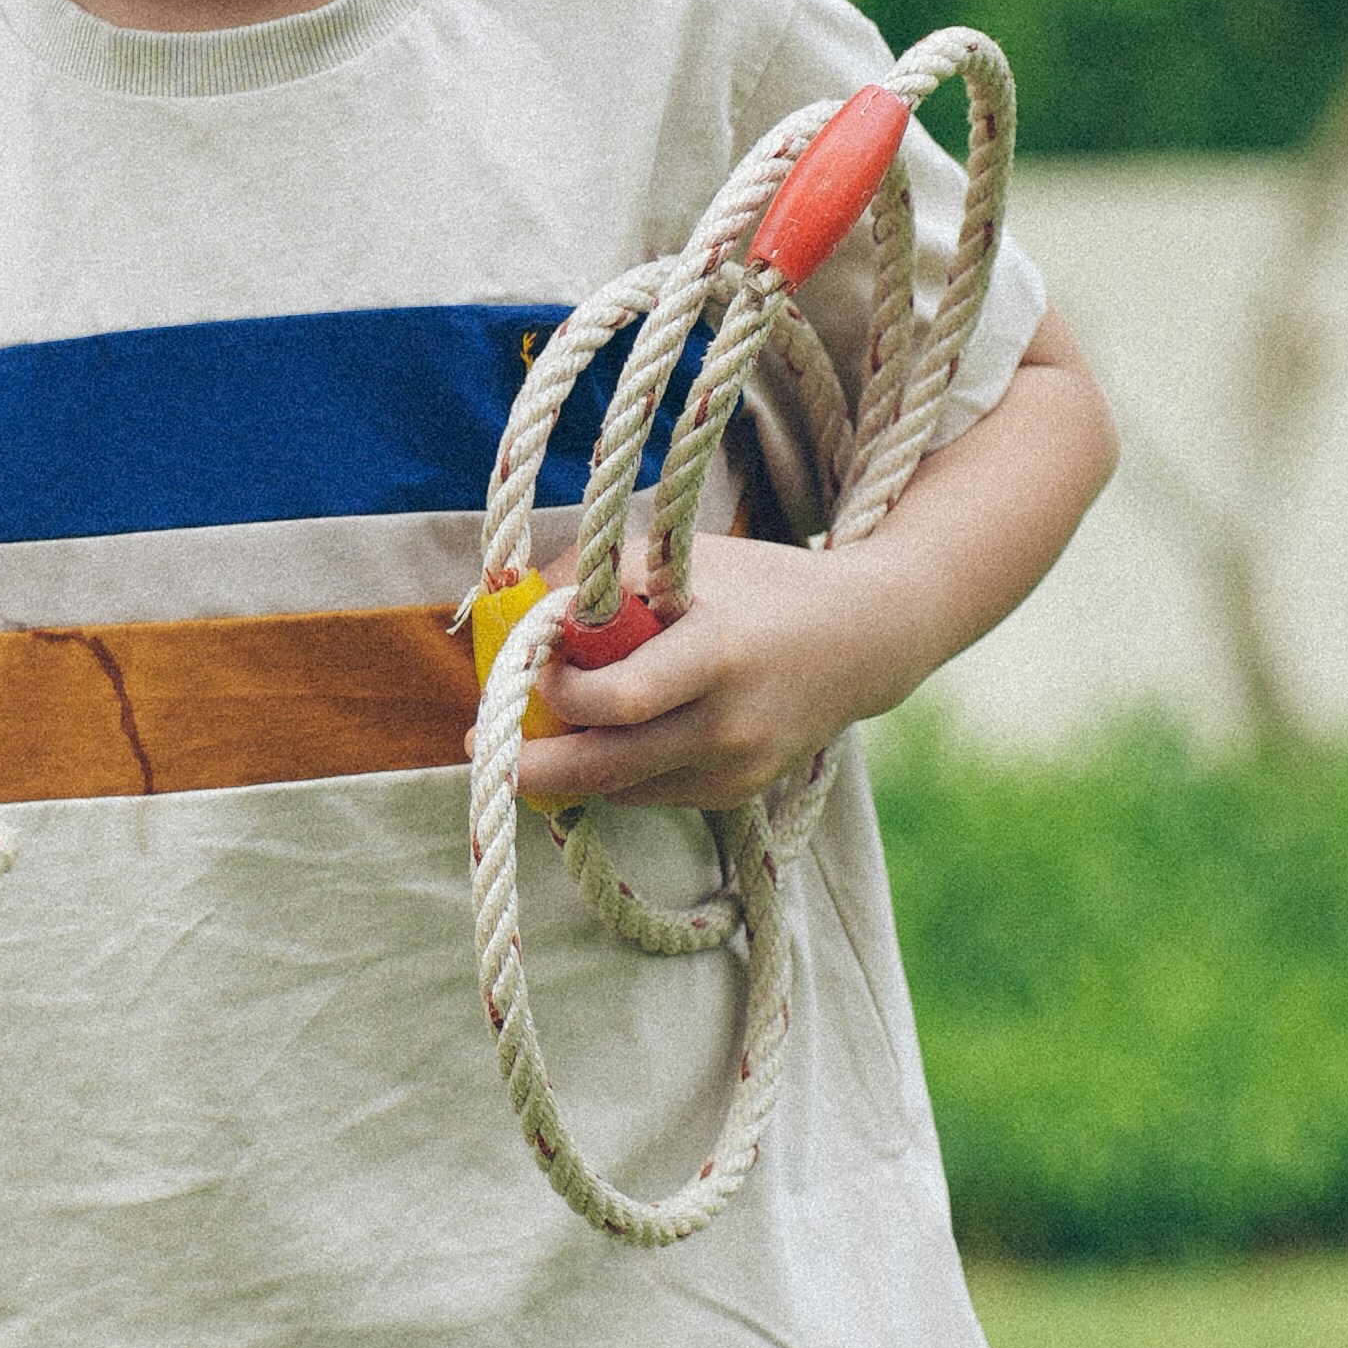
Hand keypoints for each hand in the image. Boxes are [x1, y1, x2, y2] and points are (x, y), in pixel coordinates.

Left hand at [505, 528, 925, 819]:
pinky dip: (615, 768)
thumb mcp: (682, 555)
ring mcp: (735, 769)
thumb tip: (516, 600)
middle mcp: (727, 726)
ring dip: (567, 764)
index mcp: (715, 655)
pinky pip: (649, 791)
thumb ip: (597, 573)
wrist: (866, 639)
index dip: (555, 691)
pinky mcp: (737, 793)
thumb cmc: (759, 584)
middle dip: (529, 764)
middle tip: (480, 739)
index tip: (527, 661)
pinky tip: (610, 733)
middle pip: (603, 769)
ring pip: (618, 788)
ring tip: (542, 726)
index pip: (615, 701)